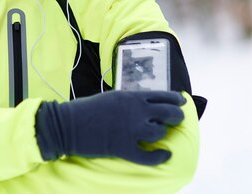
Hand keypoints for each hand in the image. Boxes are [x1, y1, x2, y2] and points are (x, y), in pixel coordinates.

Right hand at [35, 90, 185, 165]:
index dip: (176, 99)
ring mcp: (131, 130)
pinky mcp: (124, 147)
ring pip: (159, 132)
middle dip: (176, 116)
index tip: (182, 101)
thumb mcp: (111, 97)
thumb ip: (130, 100)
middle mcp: (135, 111)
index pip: (162, 95)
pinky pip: (148, 156)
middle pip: (167, 112)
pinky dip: (159, 157)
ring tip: (160, 134)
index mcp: (131, 96)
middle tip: (178, 119)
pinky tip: (164, 155)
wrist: (68, 124)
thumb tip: (145, 105)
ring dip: (162, 133)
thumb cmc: (87, 109)